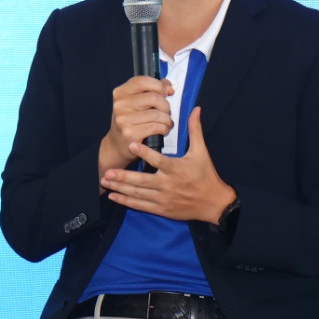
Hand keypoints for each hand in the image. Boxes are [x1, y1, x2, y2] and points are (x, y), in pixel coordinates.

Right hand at [99, 75, 173, 170]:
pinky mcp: (130, 133)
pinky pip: (156, 127)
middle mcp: (120, 104)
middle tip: (167, 112)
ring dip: (167, 119)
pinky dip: (164, 128)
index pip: (143, 81)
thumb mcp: (136, 102)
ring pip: (157, 114)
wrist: (117, 144)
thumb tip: (169, 87)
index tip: (166, 93)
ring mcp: (123, 119)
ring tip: (167, 123)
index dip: (159, 86)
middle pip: (154, 97)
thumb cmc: (130, 121)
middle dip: (166, 106)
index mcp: (120, 93)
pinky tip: (163, 130)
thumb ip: (151, 90)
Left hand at [101, 107, 236, 223]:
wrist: (213, 203)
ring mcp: (163, 199)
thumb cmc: (206, 175)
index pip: (158, 160)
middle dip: (123, 177)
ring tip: (105, 181)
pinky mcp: (161, 209)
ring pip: (138, 193)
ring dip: (120, 187)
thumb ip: (194, 130)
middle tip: (107, 171)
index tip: (131, 144)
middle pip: (142, 181)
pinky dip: (126, 201)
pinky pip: (141, 205)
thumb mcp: (201, 152)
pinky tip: (113, 196)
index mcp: (176, 169)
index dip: (144, 153)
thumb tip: (195, 109)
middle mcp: (168, 185)